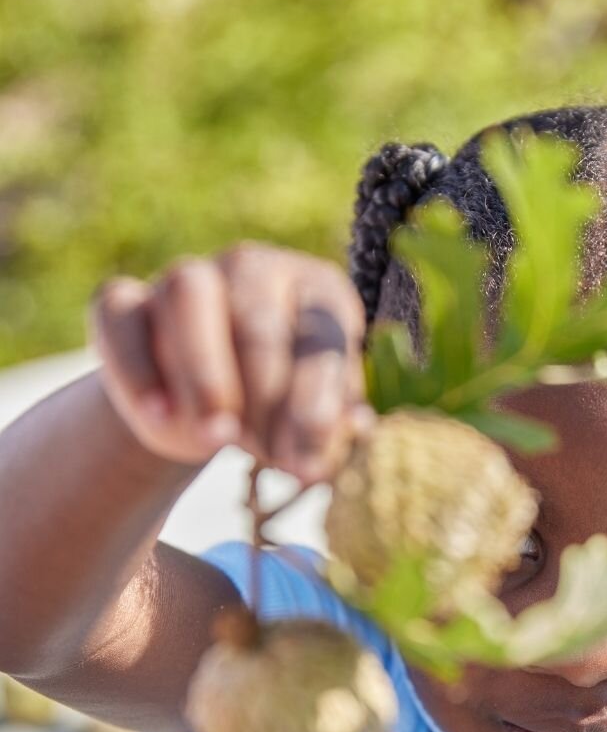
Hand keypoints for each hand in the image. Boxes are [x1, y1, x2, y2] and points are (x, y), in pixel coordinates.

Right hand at [89, 242, 371, 483]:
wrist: (203, 405)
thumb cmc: (282, 405)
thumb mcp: (314, 417)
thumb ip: (334, 422)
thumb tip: (358, 426)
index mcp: (320, 290)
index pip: (322, 340)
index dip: (315, 407)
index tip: (309, 464)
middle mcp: (255, 267)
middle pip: (259, 324)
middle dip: (266, 403)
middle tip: (268, 462)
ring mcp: (186, 274)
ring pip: (190, 299)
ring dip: (205, 375)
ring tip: (217, 438)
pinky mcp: (124, 300)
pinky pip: (123, 320)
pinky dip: (138, 370)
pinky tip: (160, 417)